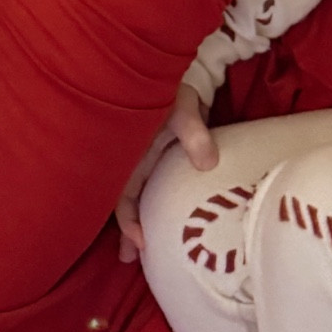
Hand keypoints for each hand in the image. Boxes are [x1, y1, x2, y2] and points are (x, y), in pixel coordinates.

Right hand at [115, 84, 217, 262]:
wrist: (173, 70)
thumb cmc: (172, 89)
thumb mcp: (182, 109)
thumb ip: (193, 134)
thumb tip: (208, 164)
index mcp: (132, 154)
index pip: (123, 197)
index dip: (128, 222)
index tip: (141, 244)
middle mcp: (134, 161)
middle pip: (125, 202)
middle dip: (126, 230)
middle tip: (129, 261)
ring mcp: (145, 159)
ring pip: (137, 195)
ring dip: (138, 219)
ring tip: (142, 249)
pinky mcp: (158, 156)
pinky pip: (151, 185)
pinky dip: (152, 203)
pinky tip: (161, 217)